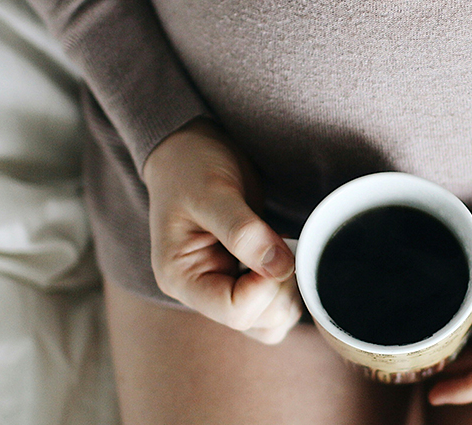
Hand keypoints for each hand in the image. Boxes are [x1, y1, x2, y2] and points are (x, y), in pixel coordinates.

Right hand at [142, 118, 300, 343]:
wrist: (190, 149)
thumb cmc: (190, 166)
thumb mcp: (211, 191)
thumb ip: (243, 231)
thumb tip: (279, 266)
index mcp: (181, 278)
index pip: (235, 311)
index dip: (266, 285)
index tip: (275, 244)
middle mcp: (202, 291)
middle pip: (259, 322)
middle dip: (281, 285)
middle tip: (281, 240)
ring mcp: (225, 286)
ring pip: (272, 321)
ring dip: (289, 287)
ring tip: (281, 244)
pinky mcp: (246, 277)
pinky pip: (276, 303)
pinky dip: (290, 283)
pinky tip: (283, 249)